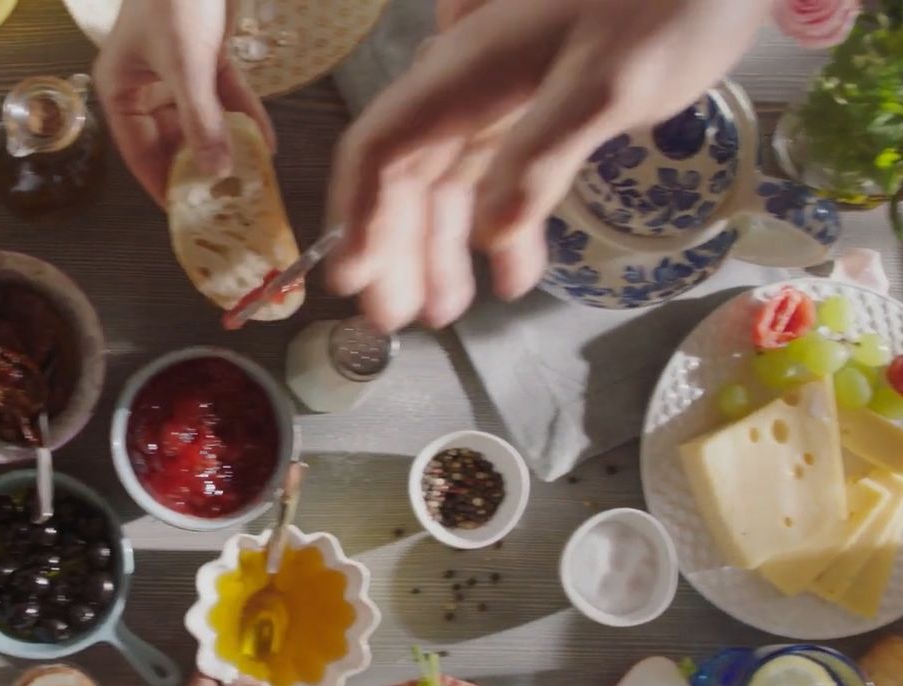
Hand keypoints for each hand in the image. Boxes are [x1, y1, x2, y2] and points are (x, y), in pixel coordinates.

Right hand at [94, 0, 274, 203]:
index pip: (138, 152)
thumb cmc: (175, 1)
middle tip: (226, 200)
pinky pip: (225, 97)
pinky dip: (244, 117)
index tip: (185, 213)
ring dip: (226, 144)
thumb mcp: (188, 67)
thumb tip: (214, 172)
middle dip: (200, 167)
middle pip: (171, 140)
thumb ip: (201, 121)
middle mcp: (145, 86)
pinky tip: (265, 143)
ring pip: (201, 120)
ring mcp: (177, 72)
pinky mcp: (207, 57)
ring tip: (251, 178)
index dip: (161, 184)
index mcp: (121, 90)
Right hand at [325, 0, 773, 331]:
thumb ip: (542, 158)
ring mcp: (504, 98)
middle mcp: (467, 89)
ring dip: (439, 248)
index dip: (359, 218)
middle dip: (393, 249)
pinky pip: (499, 175)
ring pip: (448, 182)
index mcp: (463, 78)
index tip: (353, 283)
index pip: (381, 153)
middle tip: (395, 320)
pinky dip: (499, 226)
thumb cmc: (667, 4)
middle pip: (405, 176)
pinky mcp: (543, 106)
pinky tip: (512, 275)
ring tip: (444, 312)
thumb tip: (487, 235)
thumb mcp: (608, 85)